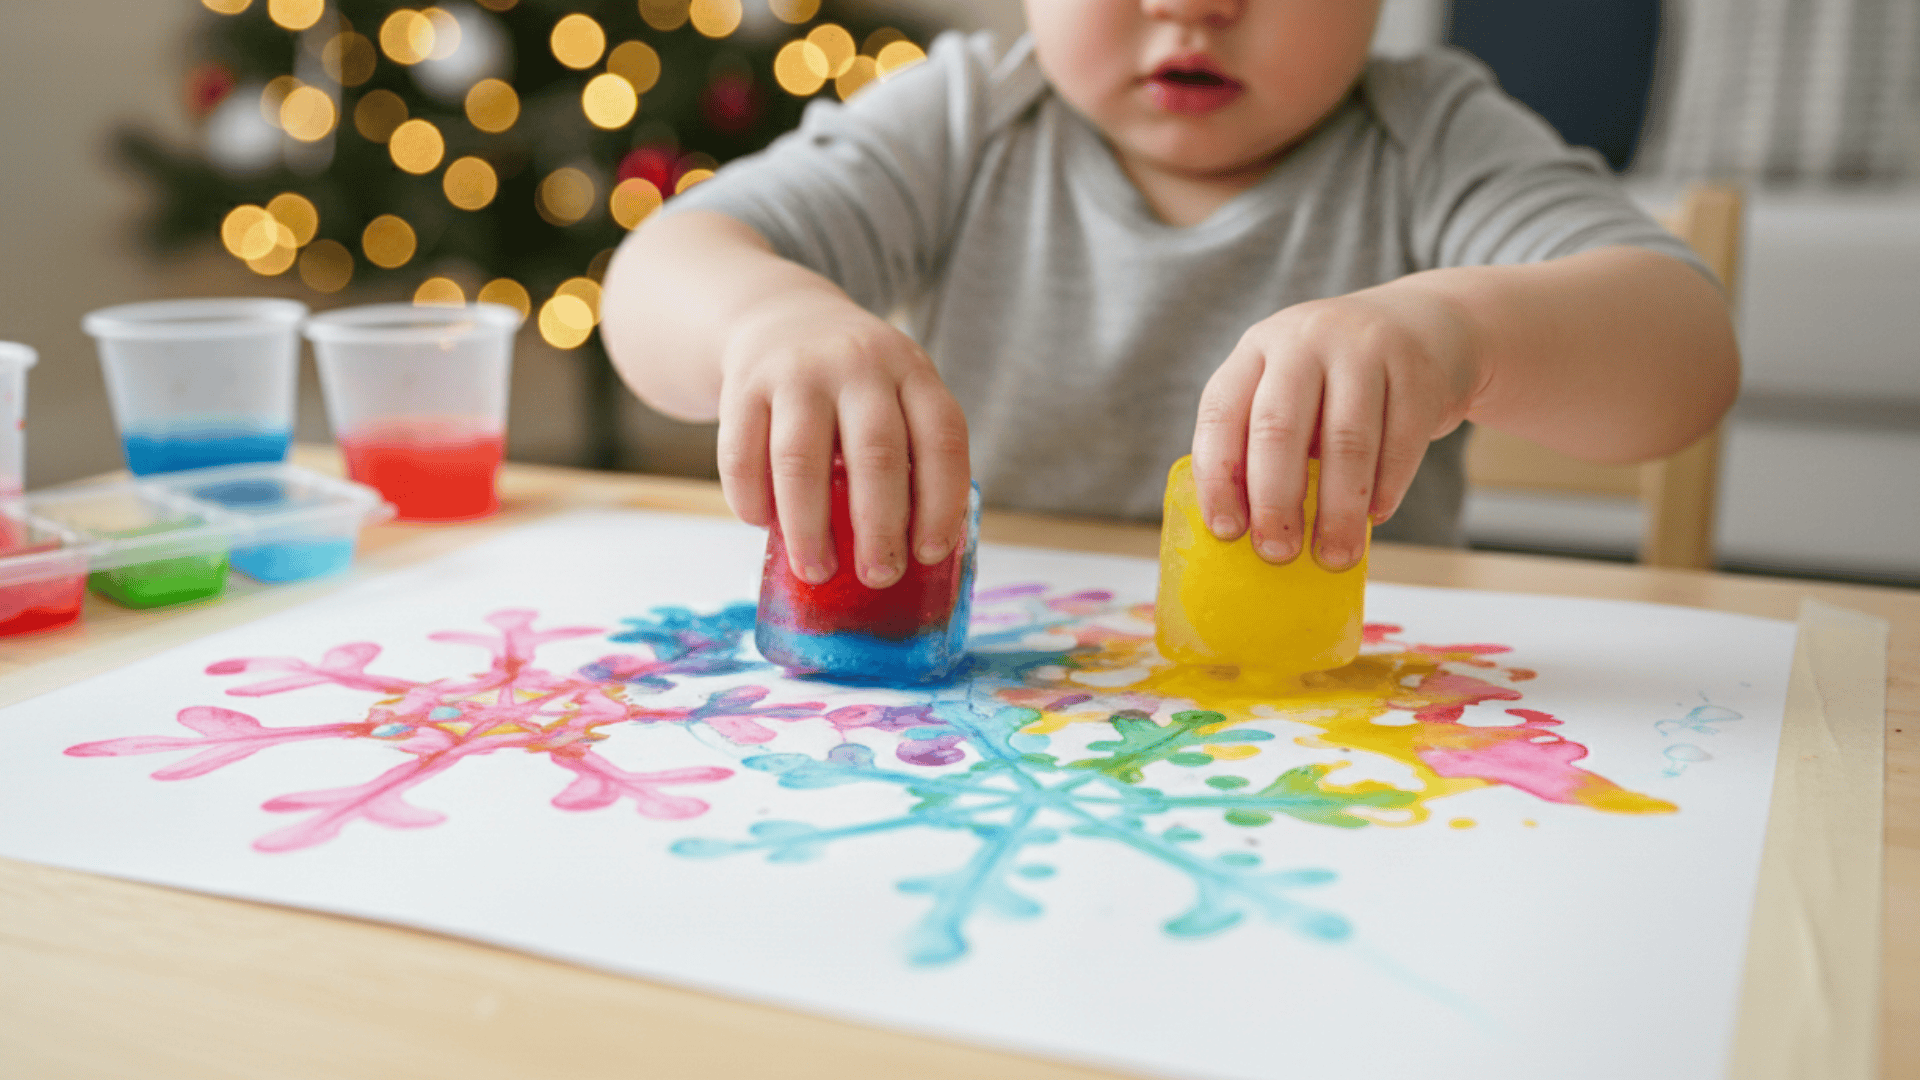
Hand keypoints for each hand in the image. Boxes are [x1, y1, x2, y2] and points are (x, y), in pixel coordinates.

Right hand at [717, 291, 970, 587]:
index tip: (929, 553)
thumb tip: (907, 555)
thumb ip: (907, 454)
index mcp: (911, 371)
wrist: (779, 315)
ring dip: (808, 528)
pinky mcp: (742, 384)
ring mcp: (796, 371)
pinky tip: (763, 525)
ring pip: (801, 460)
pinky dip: (751, 500)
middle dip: (879, 527)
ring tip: (815, 570)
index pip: (941, 439)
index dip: (940, 503)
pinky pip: (742, 455)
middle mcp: (858, 364)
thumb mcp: (895, 394)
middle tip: (879, 576)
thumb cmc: (852, 384)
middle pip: (876, 453)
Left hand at [1190, 284, 1483, 568]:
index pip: (1221, 413)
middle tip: (1278, 554)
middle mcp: (1305, 340)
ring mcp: (1364, 350)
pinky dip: (1386, 488)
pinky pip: (1399, 443)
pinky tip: (1377, 516)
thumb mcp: (1292, 387)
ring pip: (1345, 442)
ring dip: (1338, 511)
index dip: (1218, 477)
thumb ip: (1264, 440)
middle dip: (1275, 501)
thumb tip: (1246, 528)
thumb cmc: (1341, 378)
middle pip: (1278, 428)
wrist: (1430, 324)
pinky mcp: (1418, 371)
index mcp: (1257, 349)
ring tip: (1334, 556)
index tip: (1227, 532)